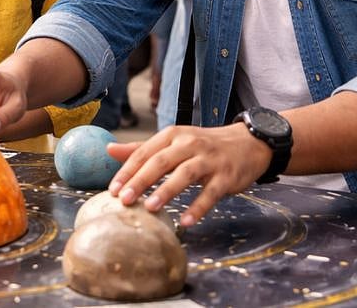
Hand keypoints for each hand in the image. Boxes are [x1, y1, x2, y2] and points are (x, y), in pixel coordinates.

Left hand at [106, 123, 270, 227]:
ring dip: (166, 191)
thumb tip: (108, 149)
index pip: (144, 152)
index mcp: (172, 135)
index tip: (112, 189)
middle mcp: (189, 144)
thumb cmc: (203, 145)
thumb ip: (142, 148)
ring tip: (151, 208)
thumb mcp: (173, 141)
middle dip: (141, 180)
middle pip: (161, 162)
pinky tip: (185, 222)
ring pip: (185, 174)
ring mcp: (209, 159)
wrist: (248, 143)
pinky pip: (210, 193)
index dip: (127, 171)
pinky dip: (198, 207)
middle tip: (125, 199)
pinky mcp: (226, 176)